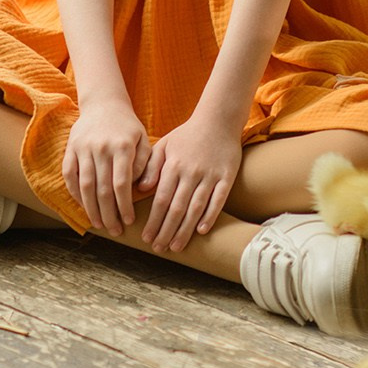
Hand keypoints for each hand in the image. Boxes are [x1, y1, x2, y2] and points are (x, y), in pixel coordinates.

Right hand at [63, 94, 150, 234]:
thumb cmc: (128, 127)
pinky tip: (84, 207)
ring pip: (85, 186)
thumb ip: (146, 164)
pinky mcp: (71, 149)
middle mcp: (102, 148)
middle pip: (103, 189)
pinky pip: (70, 176)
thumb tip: (143, 189)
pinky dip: (75, 194)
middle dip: (109, 214)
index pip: (122, 183)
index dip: (124, 206)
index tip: (128, 221)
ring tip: (99, 224)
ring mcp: (84, 148)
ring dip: (91, 209)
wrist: (104, 104)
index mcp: (123, 146)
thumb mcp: (143, 140)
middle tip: (115, 230)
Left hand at [136, 114, 241, 253]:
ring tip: (175, 246)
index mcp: (173, 165)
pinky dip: (210, 216)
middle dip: (166, 230)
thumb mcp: (165, 145)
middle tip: (158, 248)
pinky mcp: (227, 176)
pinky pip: (218, 199)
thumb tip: (140, 190)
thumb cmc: (187, 135)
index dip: (153, 220)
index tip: (146, 237)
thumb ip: (151, 166)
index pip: (161, 199)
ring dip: (185, 229)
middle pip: (176, 207)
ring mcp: (210, 175)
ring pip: (195, 207)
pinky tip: (201, 231)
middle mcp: (190, 171)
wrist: (218, 119)